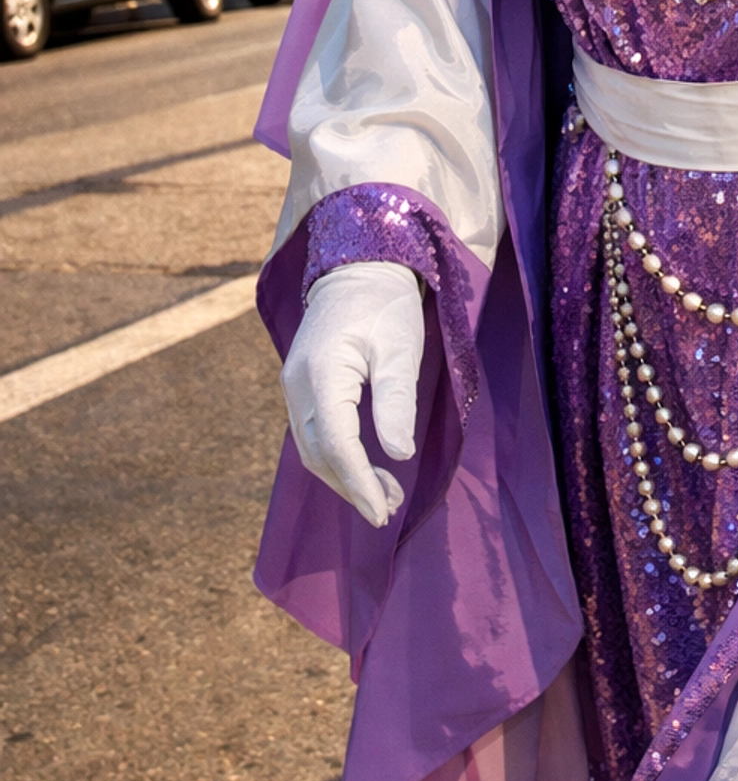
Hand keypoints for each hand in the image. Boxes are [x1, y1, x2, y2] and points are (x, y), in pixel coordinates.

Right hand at [281, 262, 423, 527]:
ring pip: (312, 449)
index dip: (359, 482)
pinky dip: (337, 458)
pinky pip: (313, 434)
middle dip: (352, 487)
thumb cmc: (385, 306)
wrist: (358, 271)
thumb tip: (398, 455)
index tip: (383, 510)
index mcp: (321, 373)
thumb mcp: (400, 349)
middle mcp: (297, 385)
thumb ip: (396, 401)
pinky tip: (365, 467)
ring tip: (383, 495)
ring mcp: (294, 387)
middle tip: (388, 509)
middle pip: (319, 454)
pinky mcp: (301, 388)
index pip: (337, 444)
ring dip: (344, 477)